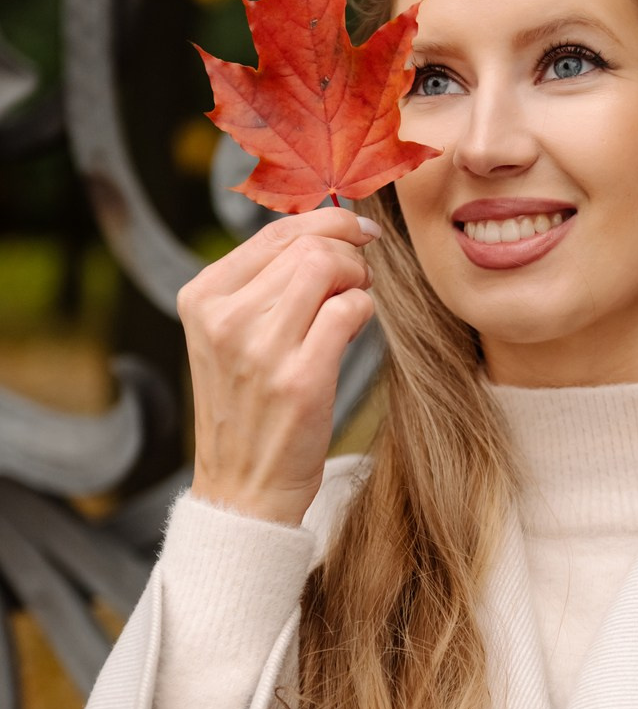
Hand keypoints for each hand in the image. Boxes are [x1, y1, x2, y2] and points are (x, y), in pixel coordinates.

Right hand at [177, 207, 380, 526]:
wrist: (243, 488)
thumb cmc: (249, 407)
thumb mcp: (233, 337)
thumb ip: (266, 284)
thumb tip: (328, 230)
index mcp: (202, 298)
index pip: (275, 232)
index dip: (327, 221)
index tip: (357, 229)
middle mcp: (225, 317)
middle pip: (307, 244)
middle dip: (348, 251)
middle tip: (359, 276)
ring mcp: (260, 348)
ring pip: (328, 267)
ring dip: (357, 279)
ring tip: (353, 303)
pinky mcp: (300, 379)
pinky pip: (350, 310)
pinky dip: (363, 311)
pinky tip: (353, 331)